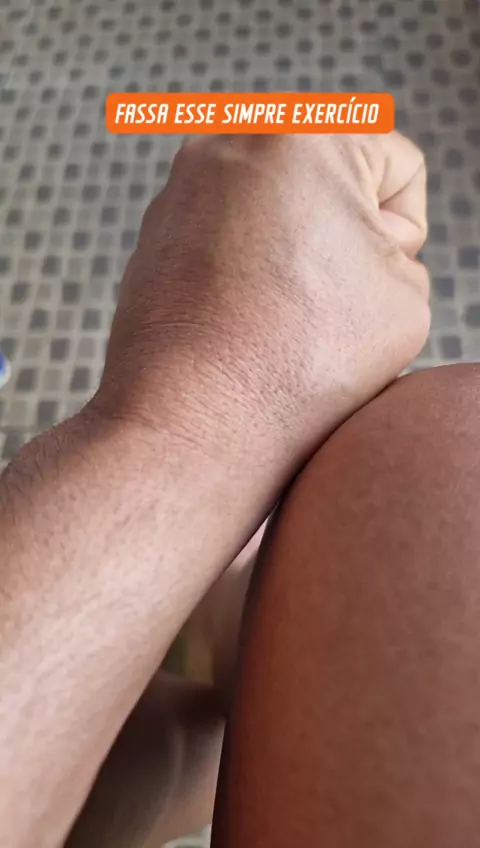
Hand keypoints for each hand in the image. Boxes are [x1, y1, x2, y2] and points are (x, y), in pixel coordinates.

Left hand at [96, 133, 428, 474]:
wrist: (195, 418)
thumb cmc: (301, 358)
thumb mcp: (407, 297)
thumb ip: (398, 247)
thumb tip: (350, 249)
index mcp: (304, 134)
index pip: (397, 165)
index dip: (403, 237)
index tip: (362, 287)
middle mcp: (232, 143)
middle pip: (332, 180)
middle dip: (345, 233)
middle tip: (327, 299)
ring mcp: (182, 186)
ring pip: (278, 209)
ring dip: (295, 253)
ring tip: (281, 316)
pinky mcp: (154, 232)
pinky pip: (229, 237)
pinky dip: (245, 271)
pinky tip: (242, 322)